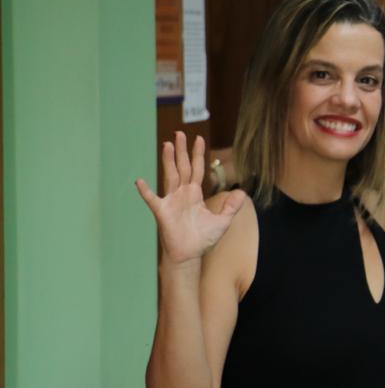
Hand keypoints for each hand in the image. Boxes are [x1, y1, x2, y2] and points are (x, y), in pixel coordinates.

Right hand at [136, 132, 245, 266]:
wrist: (190, 254)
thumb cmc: (203, 239)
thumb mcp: (223, 221)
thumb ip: (231, 206)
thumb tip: (242, 192)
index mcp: (195, 193)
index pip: (197, 169)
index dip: (198, 154)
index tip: (199, 138)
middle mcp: (182, 193)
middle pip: (182, 167)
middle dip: (182, 150)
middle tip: (179, 133)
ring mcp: (171, 201)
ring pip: (170, 176)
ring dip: (168, 161)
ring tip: (167, 144)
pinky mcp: (162, 212)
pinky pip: (152, 199)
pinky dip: (146, 191)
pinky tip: (140, 181)